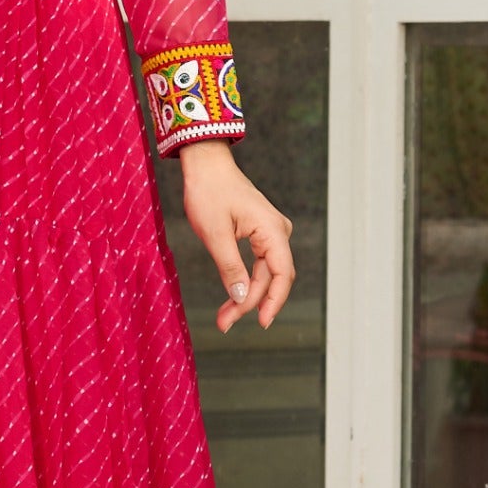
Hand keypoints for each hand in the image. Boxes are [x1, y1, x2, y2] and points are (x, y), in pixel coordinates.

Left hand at [176, 139, 294, 332]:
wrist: (206, 164)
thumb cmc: (209, 191)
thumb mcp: (215, 234)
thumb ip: (230, 268)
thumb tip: (241, 298)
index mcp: (272, 230)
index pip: (281, 275)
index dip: (272, 302)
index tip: (259, 323)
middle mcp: (277, 231)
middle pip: (273, 278)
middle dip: (251, 303)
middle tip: (226, 323)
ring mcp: (270, 232)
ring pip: (265, 273)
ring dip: (246, 295)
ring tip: (225, 316)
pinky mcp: (260, 233)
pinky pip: (259, 263)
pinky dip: (245, 281)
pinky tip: (232, 296)